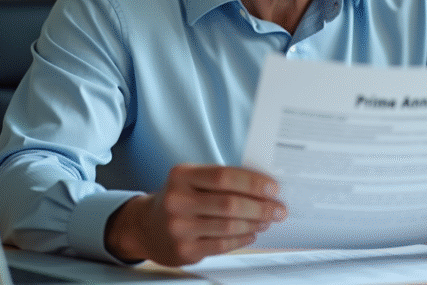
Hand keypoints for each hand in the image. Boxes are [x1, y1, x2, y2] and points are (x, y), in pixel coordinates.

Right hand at [105, 164, 286, 265]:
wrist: (147, 227)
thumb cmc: (181, 198)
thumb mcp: (192, 180)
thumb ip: (222, 180)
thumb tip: (264, 187)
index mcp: (181, 175)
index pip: (224, 177)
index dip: (253, 183)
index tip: (274, 188)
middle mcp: (177, 200)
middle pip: (230, 203)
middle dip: (261, 207)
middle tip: (279, 209)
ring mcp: (179, 227)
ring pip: (229, 226)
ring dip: (255, 223)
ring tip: (268, 220)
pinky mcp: (184, 250)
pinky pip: (222, 244)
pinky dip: (243, 239)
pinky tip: (253, 233)